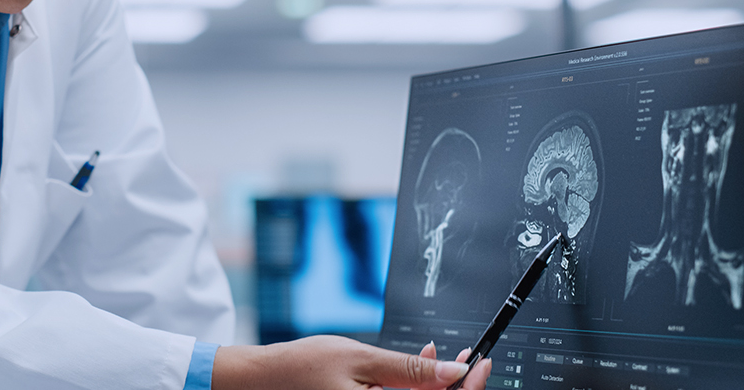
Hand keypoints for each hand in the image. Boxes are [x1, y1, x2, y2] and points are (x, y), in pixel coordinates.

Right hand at [210, 335, 492, 389]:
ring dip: (436, 389)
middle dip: (455, 388)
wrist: (263, 380)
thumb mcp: (361, 360)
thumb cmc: (302, 368)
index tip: (480, 364)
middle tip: (467, 359)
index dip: (469, 389)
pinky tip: (418, 369)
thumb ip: (410, 371)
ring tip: (438, 357)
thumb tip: (455, 372)